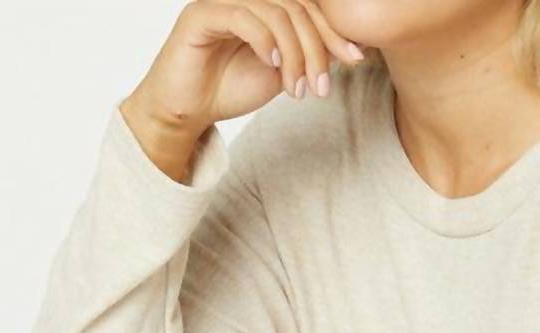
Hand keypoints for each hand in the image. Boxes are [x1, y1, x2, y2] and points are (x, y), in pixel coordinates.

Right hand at [122, 3, 365, 177]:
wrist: (185, 114)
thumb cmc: (226, 91)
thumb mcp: (278, 73)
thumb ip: (303, 55)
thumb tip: (344, 48)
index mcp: (262, 7)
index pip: (305, 7)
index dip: (332, 31)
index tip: (354, 59)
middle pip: (295, 7)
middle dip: (316, 47)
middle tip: (322, 86)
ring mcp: (222, 2)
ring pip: (274, 12)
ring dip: (295, 53)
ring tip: (298, 89)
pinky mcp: (201, 14)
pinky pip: (243, 16)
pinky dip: (265, 41)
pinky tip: (274, 66)